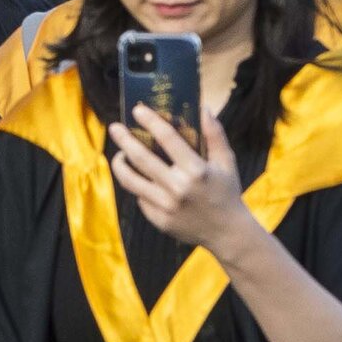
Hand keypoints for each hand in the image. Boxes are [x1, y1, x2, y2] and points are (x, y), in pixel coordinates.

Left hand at [110, 102, 256, 254]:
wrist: (227, 233)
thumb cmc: (226, 192)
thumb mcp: (226, 162)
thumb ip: (215, 135)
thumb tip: (203, 109)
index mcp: (196, 170)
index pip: (168, 138)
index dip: (150, 121)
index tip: (137, 110)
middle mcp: (178, 188)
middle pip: (141, 158)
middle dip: (124, 140)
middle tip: (114, 127)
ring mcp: (166, 206)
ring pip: (131, 181)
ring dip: (120, 164)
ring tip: (118, 155)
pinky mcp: (159, 220)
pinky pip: (141, 198)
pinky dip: (138, 186)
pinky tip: (139, 178)